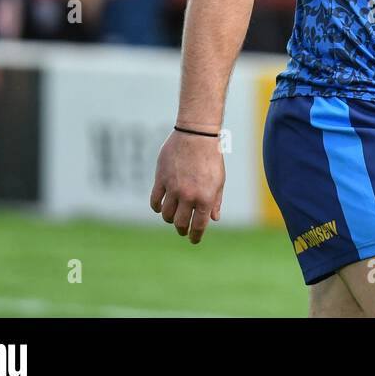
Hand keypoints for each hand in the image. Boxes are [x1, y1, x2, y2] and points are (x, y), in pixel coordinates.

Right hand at [150, 129, 225, 243]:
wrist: (197, 135)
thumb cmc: (211, 157)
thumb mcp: (219, 180)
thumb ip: (215, 201)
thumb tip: (214, 218)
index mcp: (205, 197)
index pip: (198, 225)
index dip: (195, 236)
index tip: (194, 240)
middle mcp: (188, 196)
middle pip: (180, 223)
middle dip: (182, 229)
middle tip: (183, 230)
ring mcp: (173, 188)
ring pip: (166, 214)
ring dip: (170, 219)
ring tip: (174, 216)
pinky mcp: (161, 179)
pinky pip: (155, 201)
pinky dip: (157, 207)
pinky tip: (161, 207)